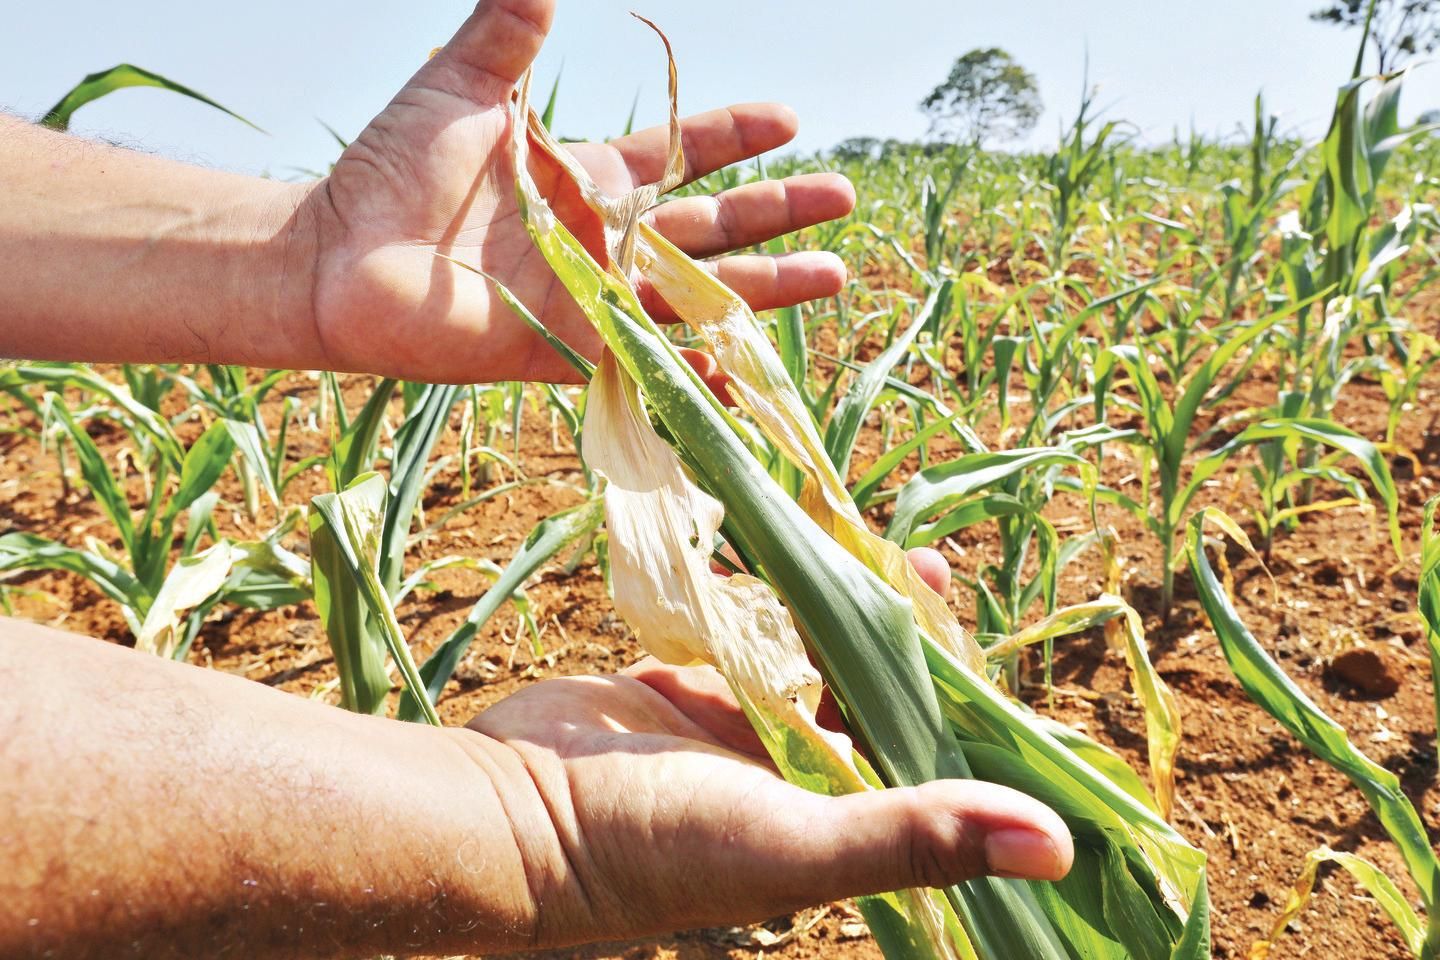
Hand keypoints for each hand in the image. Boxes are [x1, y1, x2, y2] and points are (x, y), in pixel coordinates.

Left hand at [303, 0, 853, 384]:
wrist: (336, 255)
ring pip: (696, 294)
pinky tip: (744, 374)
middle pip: (710, 226)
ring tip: (833, 276)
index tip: (789, 118)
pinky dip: (694, 373)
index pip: (680, 154)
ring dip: (763, 288)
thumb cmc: (390, 169)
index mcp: (585, 177)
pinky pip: (644, 363)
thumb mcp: (460, 87)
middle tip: (843, 197)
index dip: (733, 136)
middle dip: (776, 213)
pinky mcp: (567, 350)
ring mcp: (591, 299)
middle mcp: (601, 240)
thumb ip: (507, 32)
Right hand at [465, 548, 1071, 946]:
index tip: (988, 651)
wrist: (513, 812)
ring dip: (852, 607)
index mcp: (842, 825)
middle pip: (880, 698)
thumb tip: (1059, 849)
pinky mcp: (696, 683)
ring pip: (821, 654)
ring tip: (885, 553)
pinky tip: (806, 553)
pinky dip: (781, 594)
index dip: (969, 713)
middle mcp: (804, 778)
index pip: (933, 765)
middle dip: (911, 641)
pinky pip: (757, 630)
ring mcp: (747, 727)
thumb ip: (916, 838)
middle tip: (930, 578)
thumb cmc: (654, 848)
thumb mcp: (794, 846)